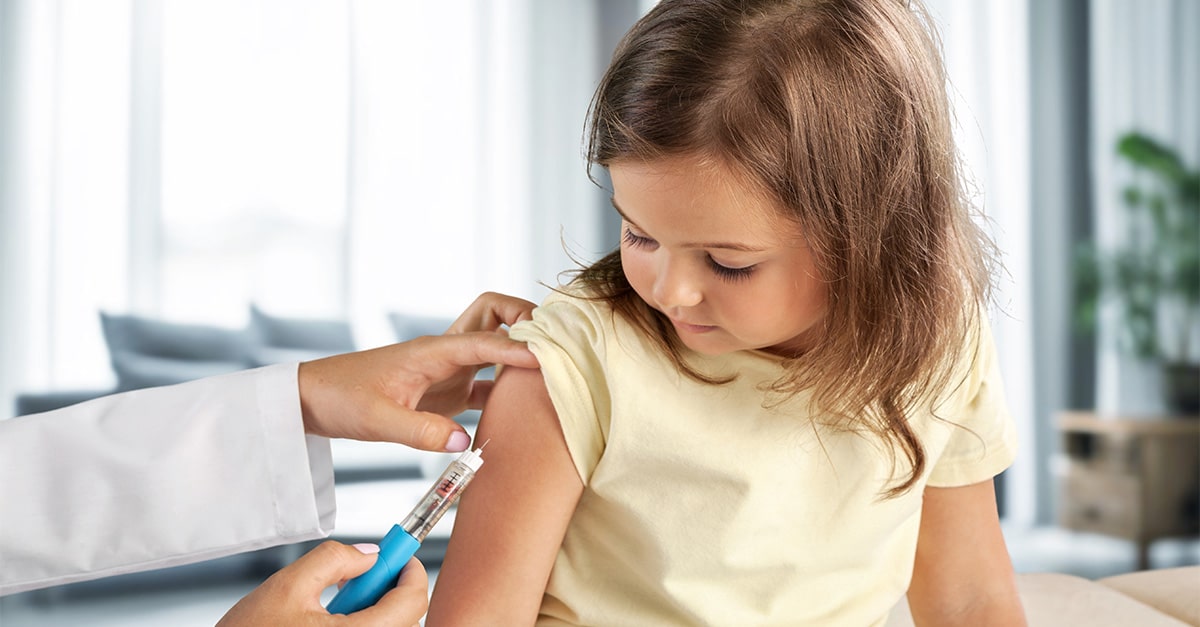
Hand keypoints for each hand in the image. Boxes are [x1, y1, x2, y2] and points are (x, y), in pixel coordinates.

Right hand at [217, 541, 427, 626]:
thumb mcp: (287, 586)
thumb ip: (334, 561)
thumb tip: (369, 554)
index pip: (410, 602)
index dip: (409, 572)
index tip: (401, 557)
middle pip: (406, 619)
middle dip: (391, 590)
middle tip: (364, 576)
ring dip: (378, 611)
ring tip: (339, 603)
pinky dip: (365, 624)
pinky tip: (334, 621)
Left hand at [298, 292, 538, 450]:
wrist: (314, 400)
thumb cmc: (341, 398)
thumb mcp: (378, 420)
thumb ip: (421, 431)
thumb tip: (465, 442)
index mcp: (432, 350)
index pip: (486, 340)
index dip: (519, 348)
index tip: (548, 359)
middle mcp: (446, 353)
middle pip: (496, 314)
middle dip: (525, 318)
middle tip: (553, 341)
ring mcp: (448, 370)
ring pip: (495, 344)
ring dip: (521, 349)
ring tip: (552, 369)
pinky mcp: (446, 391)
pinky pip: (487, 381)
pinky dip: (509, 387)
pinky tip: (524, 408)